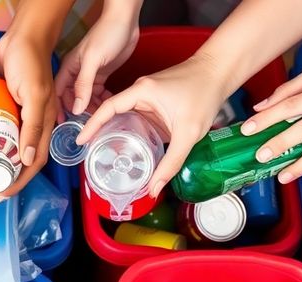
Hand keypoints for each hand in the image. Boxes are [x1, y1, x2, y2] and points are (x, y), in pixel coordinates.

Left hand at [0, 32, 58, 201]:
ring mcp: (21, 115)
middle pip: (21, 160)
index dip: (19, 181)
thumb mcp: (34, 96)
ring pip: (10, 147)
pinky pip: (0, 130)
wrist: (22, 35)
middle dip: (7, 178)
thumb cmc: (30, 63)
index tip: (2, 193)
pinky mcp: (8, 105)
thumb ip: (33, 128)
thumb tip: (27, 160)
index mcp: (44, 124)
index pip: (33, 162)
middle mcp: (34, 123)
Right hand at [55, 19, 137, 116]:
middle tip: (84, 123)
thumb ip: (83, 84)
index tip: (62, 123)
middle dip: (77, 110)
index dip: (58, 107)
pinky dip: (102, 100)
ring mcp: (90, 73)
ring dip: (91, 107)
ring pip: (86, 96)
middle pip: (72, 96)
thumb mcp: (93, 60)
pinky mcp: (103, 74)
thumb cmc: (107, 33)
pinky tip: (108, 104)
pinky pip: (98, 92)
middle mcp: (78, 71)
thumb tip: (76, 107)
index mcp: (70, 67)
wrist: (126, 21)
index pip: (58, 91)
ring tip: (98, 117)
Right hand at [77, 54, 229, 197]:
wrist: (220, 72)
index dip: (91, 125)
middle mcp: (140, 91)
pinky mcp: (156, 101)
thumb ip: (171, 163)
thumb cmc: (205, 92)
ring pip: (124, 116)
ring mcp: (148, 95)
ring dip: (116, 132)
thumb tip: (154, 188)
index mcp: (142, 91)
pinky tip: (130, 146)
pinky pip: (136, 116)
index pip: (107, 108)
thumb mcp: (188, 133)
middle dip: (101, 133)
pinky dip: (130, 130)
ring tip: (107, 154)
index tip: (81, 141)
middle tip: (93, 154)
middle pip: (112, 113)